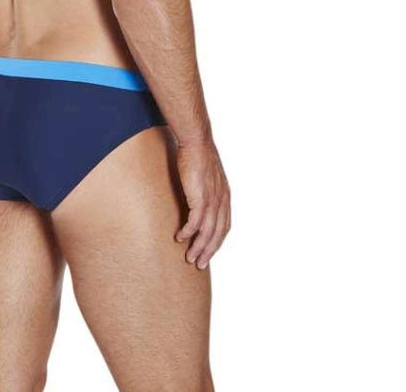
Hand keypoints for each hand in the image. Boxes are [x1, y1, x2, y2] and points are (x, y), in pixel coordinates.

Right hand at [174, 137, 230, 268]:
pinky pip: (195, 222)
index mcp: (225, 196)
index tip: (208, 252)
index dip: (216, 241)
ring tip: (190, 257)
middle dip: (209, 251)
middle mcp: (222, 201)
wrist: (197, 141)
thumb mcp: (207, 175)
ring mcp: (212, 200)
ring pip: (207, 232)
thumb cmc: (199, 154)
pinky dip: (188, 232)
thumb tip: (196, 195)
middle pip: (218, 234)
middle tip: (199, 264)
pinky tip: (180, 237)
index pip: (224, 226)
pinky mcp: (200, 198)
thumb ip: (205, 188)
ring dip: (198, 247)